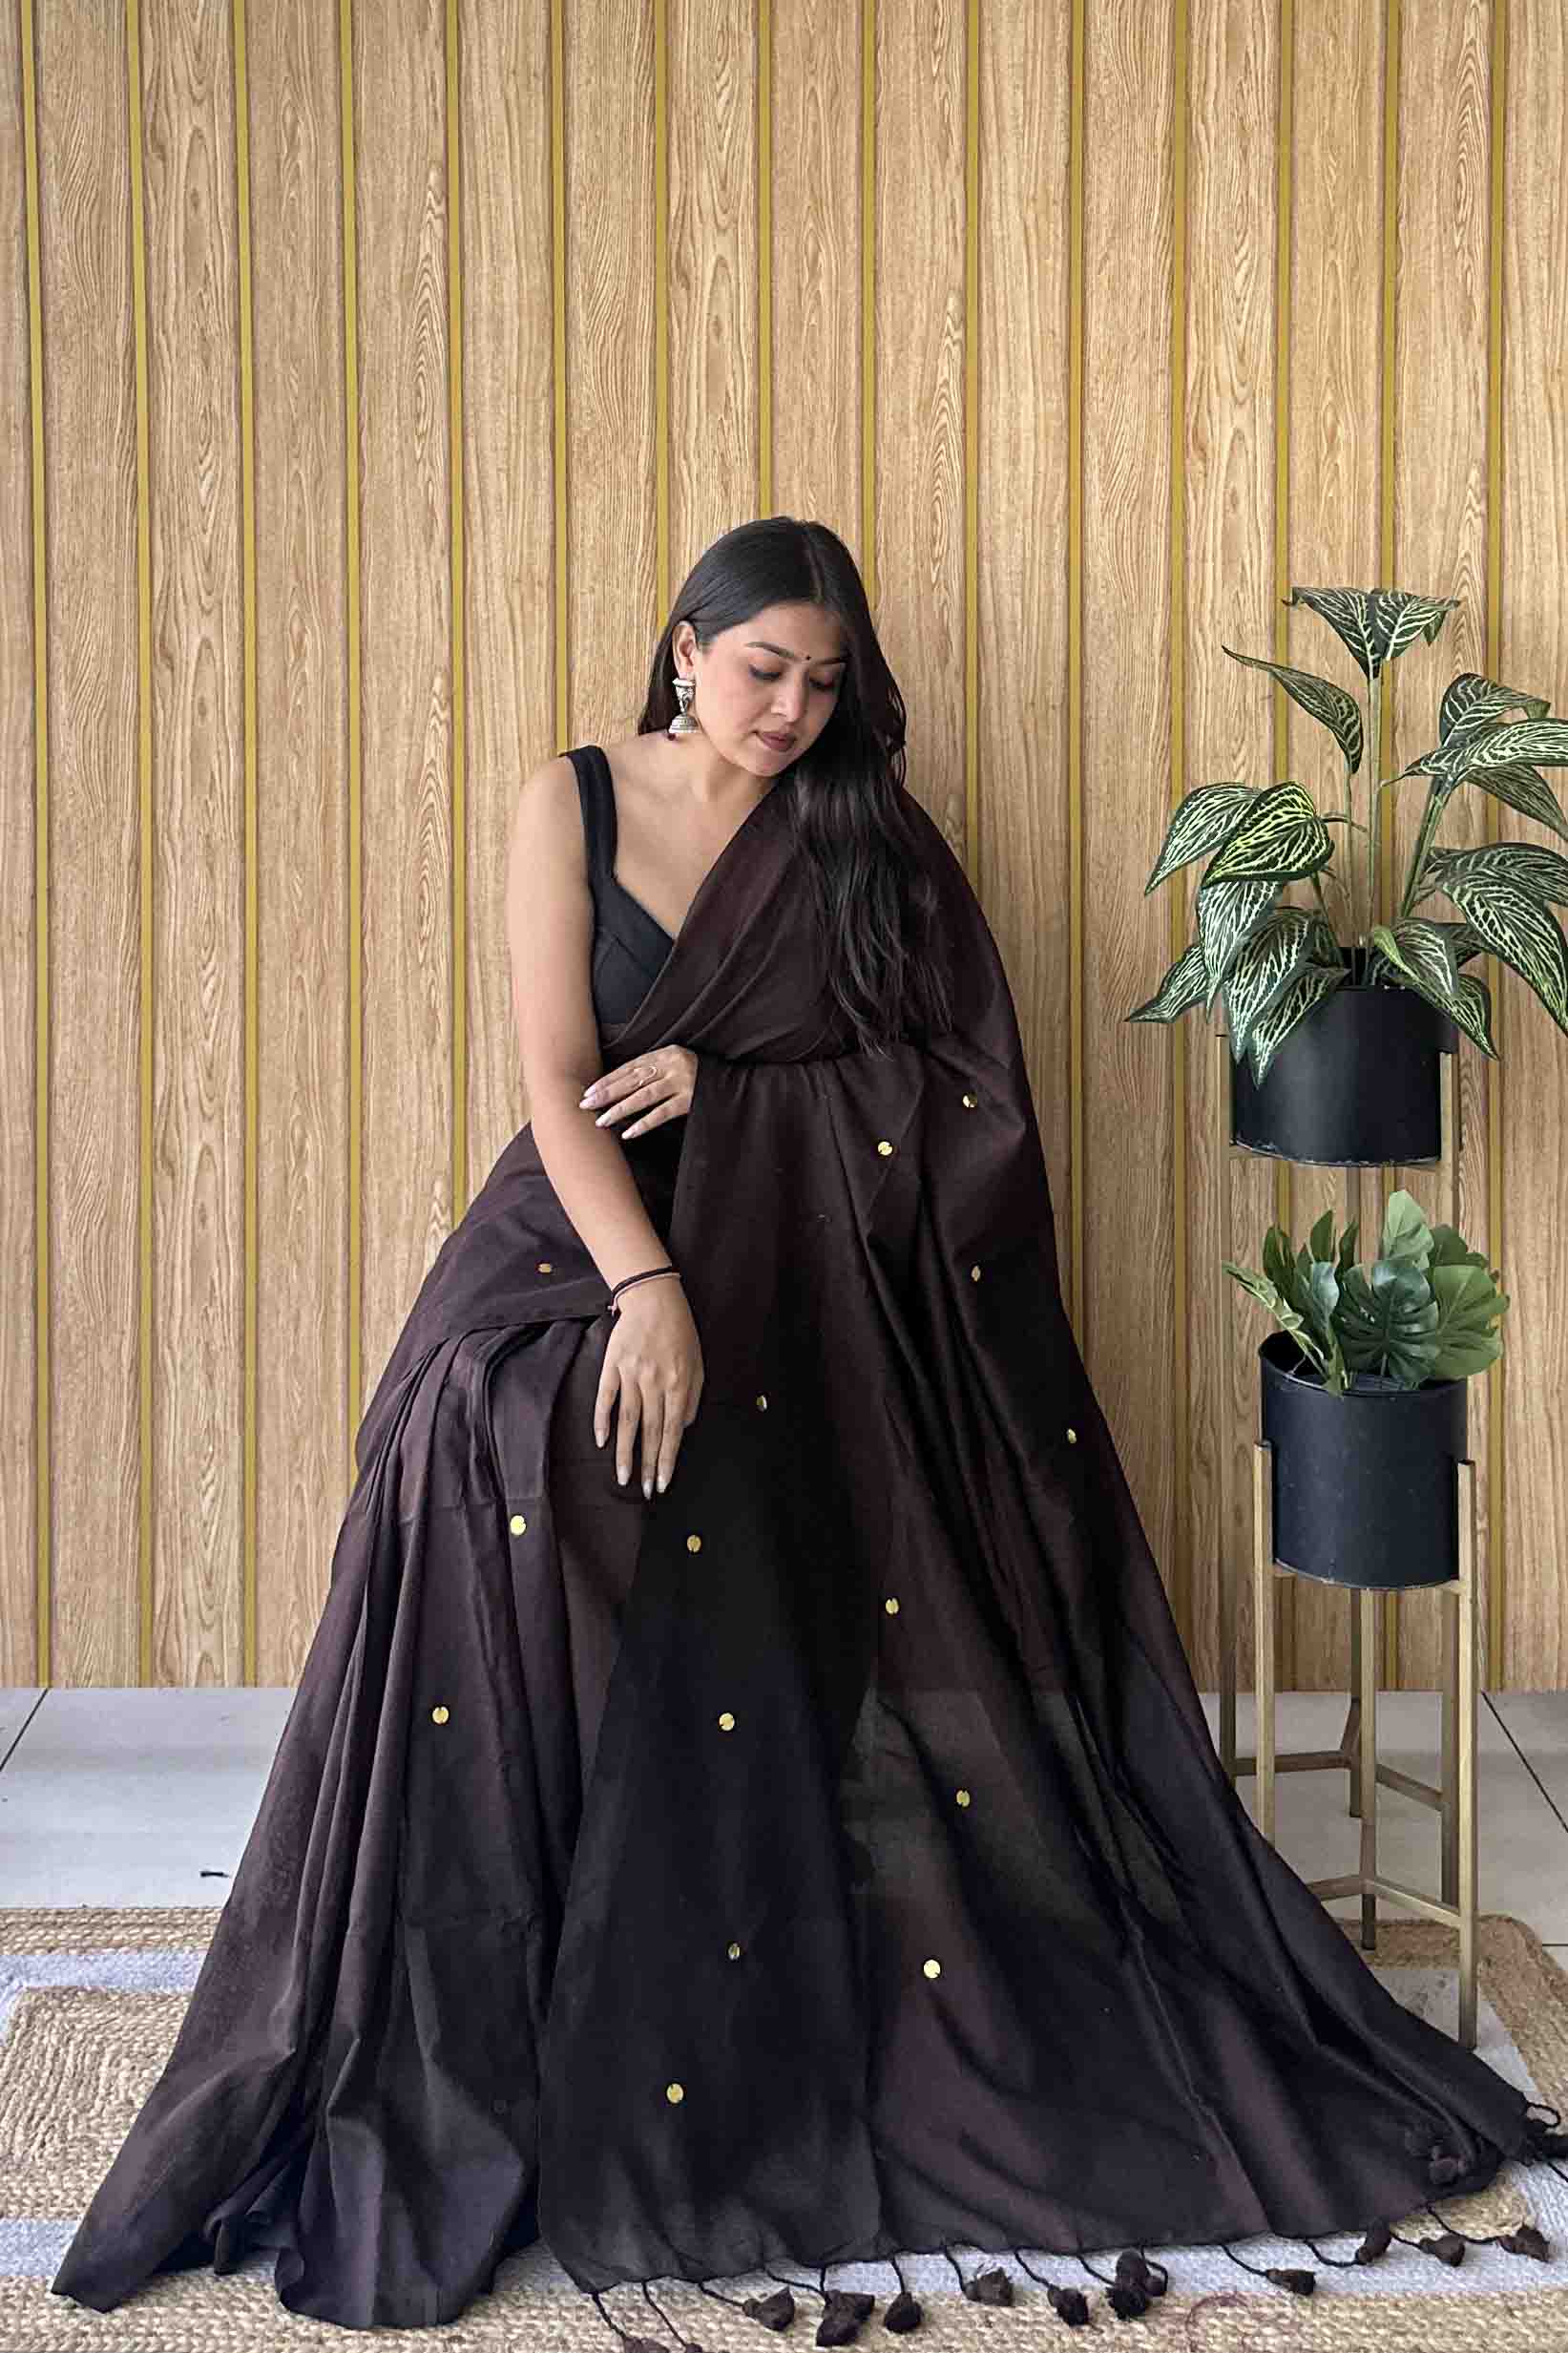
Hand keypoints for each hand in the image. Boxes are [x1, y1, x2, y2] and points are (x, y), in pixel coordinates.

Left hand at [579, 1045, 698, 1138]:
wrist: (739, 1086)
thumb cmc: (701, 1077)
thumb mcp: (678, 1066)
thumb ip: (656, 1071)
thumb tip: (621, 1087)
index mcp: (667, 1053)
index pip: (630, 1067)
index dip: (609, 1079)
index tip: (589, 1091)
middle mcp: (673, 1064)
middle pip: (632, 1080)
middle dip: (607, 1093)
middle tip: (585, 1104)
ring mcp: (683, 1082)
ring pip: (644, 1096)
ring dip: (620, 1109)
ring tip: (601, 1121)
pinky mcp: (692, 1100)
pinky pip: (663, 1113)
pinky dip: (644, 1123)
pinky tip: (628, 1132)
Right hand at [595, 1276, 703, 1495]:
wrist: (654, 1299)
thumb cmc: (680, 1332)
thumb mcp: (697, 1364)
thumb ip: (691, 1397)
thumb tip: (682, 1427)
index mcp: (678, 1384)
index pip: (672, 1431)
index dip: (667, 1459)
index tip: (663, 1482)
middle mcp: (654, 1382)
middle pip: (650, 1431)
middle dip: (648, 1464)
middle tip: (645, 1491)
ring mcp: (631, 1374)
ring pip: (627, 1420)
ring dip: (624, 1451)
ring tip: (622, 1476)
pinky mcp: (613, 1365)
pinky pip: (606, 1397)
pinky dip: (602, 1419)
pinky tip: (601, 1440)